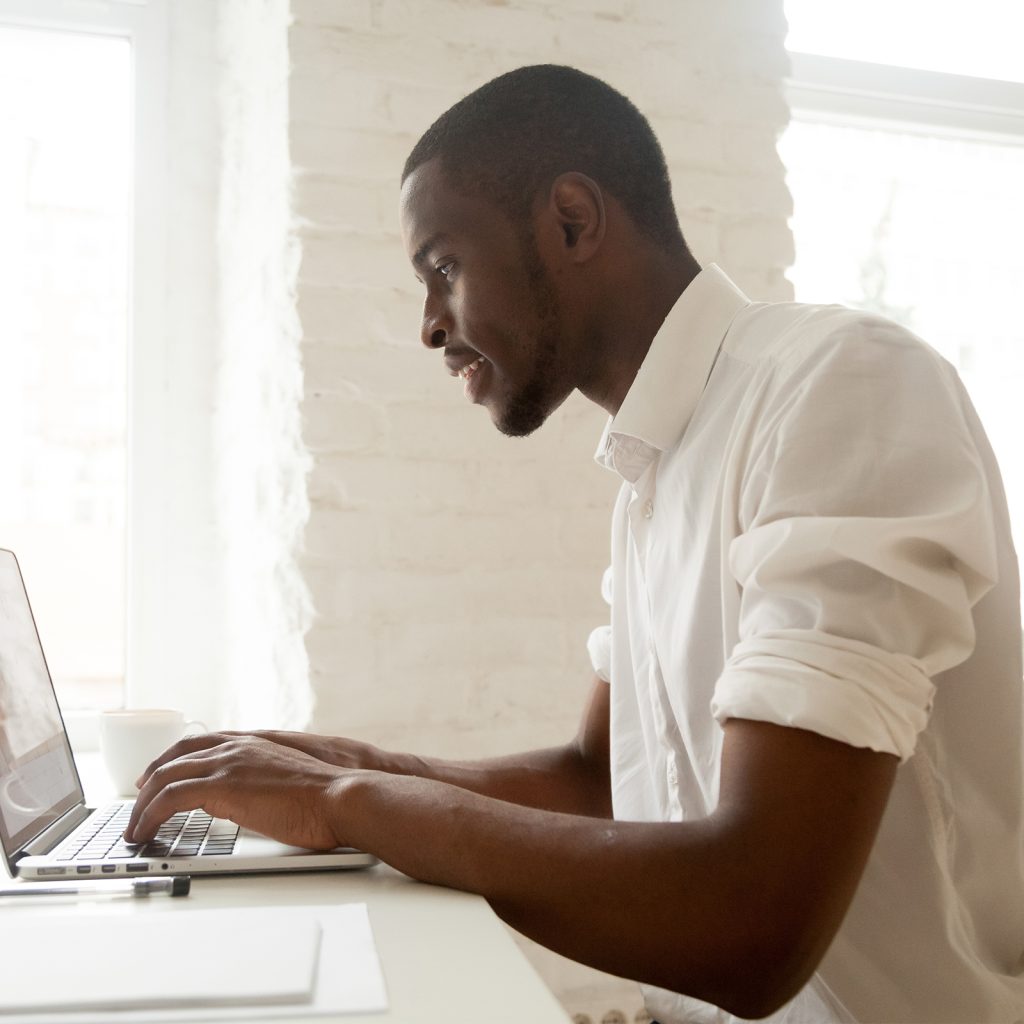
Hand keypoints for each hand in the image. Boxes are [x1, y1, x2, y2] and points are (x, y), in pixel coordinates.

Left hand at [123, 734, 356, 849]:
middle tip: (139, 796)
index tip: (162, 772)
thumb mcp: (290, 781)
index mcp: (255, 744)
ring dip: (144, 804)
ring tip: (135, 827)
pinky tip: (144, 832)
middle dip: (152, 776)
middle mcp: (237, 748)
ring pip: (166, 777)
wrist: (341, 796)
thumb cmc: (327, 797)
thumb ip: (267, 781)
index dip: (176, 757)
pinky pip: (169, 799)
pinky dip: (149, 815)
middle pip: (177, 756)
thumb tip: (256, 799)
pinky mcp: (221, 788)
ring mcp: (228, 765)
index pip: (203, 742)